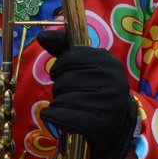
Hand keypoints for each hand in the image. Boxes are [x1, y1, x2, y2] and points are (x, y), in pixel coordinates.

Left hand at [35, 30, 136, 158]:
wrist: (115, 118)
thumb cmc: (92, 87)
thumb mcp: (82, 64)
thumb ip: (62, 48)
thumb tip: (42, 35)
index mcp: (107, 60)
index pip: (70, 57)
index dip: (59, 67)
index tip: (61, 73)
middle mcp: (112, 79)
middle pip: (65, 80)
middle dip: (58, 87)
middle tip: (66, 92)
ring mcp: (110, 102)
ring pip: (63, 99)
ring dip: (57, 103)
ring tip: (68, 104)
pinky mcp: (103, 123)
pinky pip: (64, 117)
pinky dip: (53, 116)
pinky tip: (55, 115)